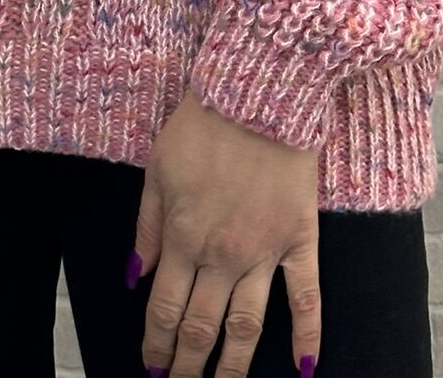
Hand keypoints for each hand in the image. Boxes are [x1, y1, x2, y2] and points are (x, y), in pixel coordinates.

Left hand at [132, 86, 320, 376]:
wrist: (257, 92)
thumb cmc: (202, 124)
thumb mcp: (158, 168)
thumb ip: (147, 226)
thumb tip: (136, 275)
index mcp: (183, 237)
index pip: (165, 308)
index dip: (157, 343)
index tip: (153, 367)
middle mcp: (222, 255)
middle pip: (202, 326)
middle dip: (188, 364)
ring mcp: (263, 251)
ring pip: (247, 325)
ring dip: (233, 365)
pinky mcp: (299, 238)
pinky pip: (305, 296)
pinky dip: (306, 335)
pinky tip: (304, 368)